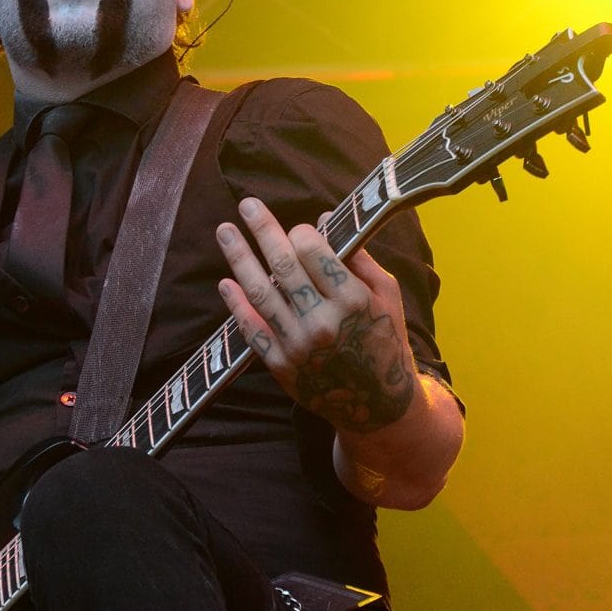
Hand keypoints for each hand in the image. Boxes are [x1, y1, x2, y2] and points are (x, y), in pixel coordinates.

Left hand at [216, 195, 416, 433]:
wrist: (378, 405)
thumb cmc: (385, 341)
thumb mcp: (387, 296)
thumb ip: (358, 258)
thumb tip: (322, 221)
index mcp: (353, 300)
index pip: (313, 252)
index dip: (301, 233)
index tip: (298, 229)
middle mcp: (323, 322)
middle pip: (283, 265)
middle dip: (263, 230)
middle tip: (247, 205)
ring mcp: (298, 346)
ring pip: (261, 292)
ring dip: (239, 258)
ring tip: (225, 232)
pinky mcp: (281, 366)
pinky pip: (252, 329)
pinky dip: (236, 304)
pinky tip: (226, 282)